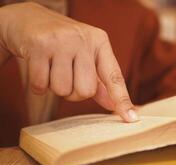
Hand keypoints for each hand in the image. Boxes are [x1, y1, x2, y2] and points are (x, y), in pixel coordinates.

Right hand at [0, 2, 138, 121]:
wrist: (28, 19)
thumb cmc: (63, 43)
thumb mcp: (86, 56)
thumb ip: (101, 83)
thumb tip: (115, 106)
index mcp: (100, 42)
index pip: (114, 77)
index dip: (122, 100)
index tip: (131, 119)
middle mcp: (84, 40)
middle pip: (86, 91)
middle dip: (74, 92)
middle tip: (67, 76)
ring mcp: (61, 41)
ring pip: (62, 90)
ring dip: (55, 87)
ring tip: (52, 68)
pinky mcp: (39, 46)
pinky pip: (41, 85)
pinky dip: (38, 85)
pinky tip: (39, 66)